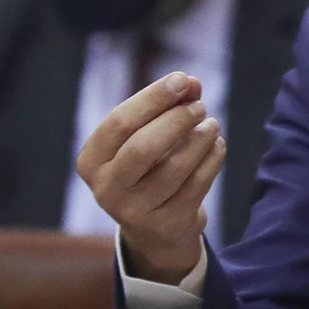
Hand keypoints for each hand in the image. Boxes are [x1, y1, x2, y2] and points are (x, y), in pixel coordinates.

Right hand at [77, 71, 225, 283]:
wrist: (155, 228)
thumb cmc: (147, 168)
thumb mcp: (145, 136)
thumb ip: (165, 106)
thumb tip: (191, 83)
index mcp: (91, 161)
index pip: (119, 122)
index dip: (153, 98)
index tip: (182, 80)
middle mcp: (106, 189)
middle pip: (143, 147)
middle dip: (176, 120)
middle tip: (200, 106)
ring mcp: (134, 212)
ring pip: (173, 168)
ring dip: (199, 140)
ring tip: (212, 124)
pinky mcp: (166, 225)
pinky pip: (195, 186)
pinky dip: (211, 161)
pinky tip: (217, 145)